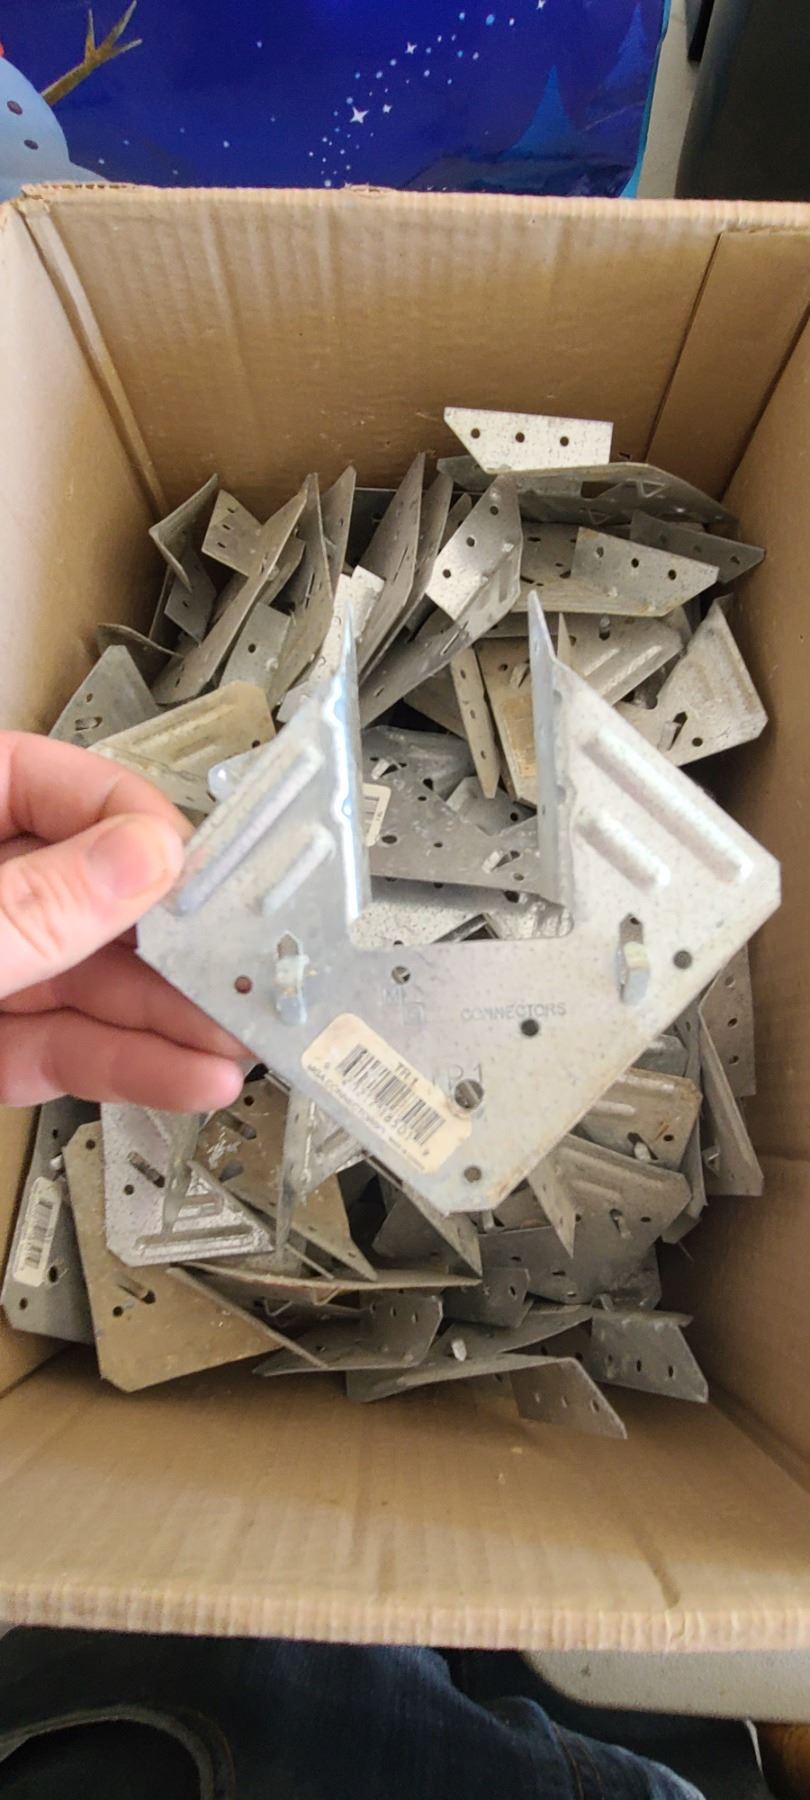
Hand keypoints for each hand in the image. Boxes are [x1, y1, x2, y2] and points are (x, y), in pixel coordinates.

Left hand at [0, 732, 245, 1109]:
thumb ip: (33, 905)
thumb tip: (141, 858)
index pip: (48, 780)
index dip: (131, 821)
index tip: (195, 866)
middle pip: (90, 897)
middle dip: (174, 944)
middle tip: (246, 964)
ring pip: (88, 983)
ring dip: (172, 1018)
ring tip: (239, 1037)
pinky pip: (62, 1047)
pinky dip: (128, 1065)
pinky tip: (189, 1074)